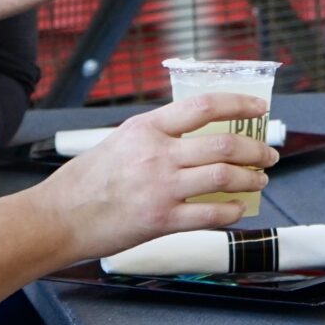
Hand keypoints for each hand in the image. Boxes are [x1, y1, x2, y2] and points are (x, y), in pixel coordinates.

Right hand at [37, 94, 279, 263]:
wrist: (57, 218)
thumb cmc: (83, 182)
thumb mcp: (119, 142)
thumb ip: (155, 137)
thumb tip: (194, 136)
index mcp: (145, 128)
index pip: (204, 106)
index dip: (239, 104)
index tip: (259, 108)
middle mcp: (156, 154)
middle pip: (224, 145)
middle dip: (256, 150)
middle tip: (268, 154)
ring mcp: (161, 188)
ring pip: (224, 177)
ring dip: (250, 179)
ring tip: (259, 181)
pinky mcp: (161, 220)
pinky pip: (210, 213)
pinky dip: (231, 211)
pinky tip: (237, 209)